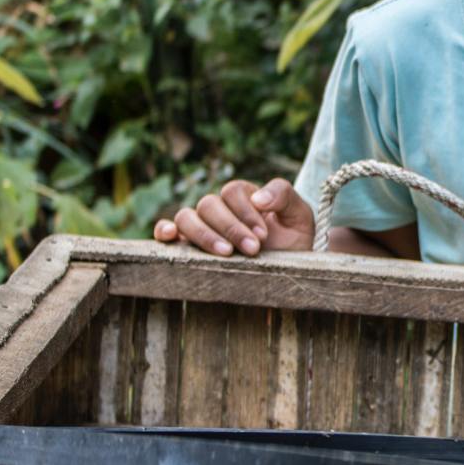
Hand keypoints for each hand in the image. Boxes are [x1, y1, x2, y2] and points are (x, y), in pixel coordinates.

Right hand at [153, 179, 314, 256]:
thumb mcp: (299, 215)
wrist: (292, 273)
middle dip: (231, 227)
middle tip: (252, 250)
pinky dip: (164, 231)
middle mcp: (219, 209)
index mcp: (243, 196)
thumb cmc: (295, 242)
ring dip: (204, 234)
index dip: (246, 211)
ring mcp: (202, 227)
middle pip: (209, 204)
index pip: (232, 191)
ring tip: (226, 253)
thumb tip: (258, 197)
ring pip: (187, 217)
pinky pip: (167, 232)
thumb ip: (284, 195)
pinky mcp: (190, 247)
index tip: (264, 235)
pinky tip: (171, 237)